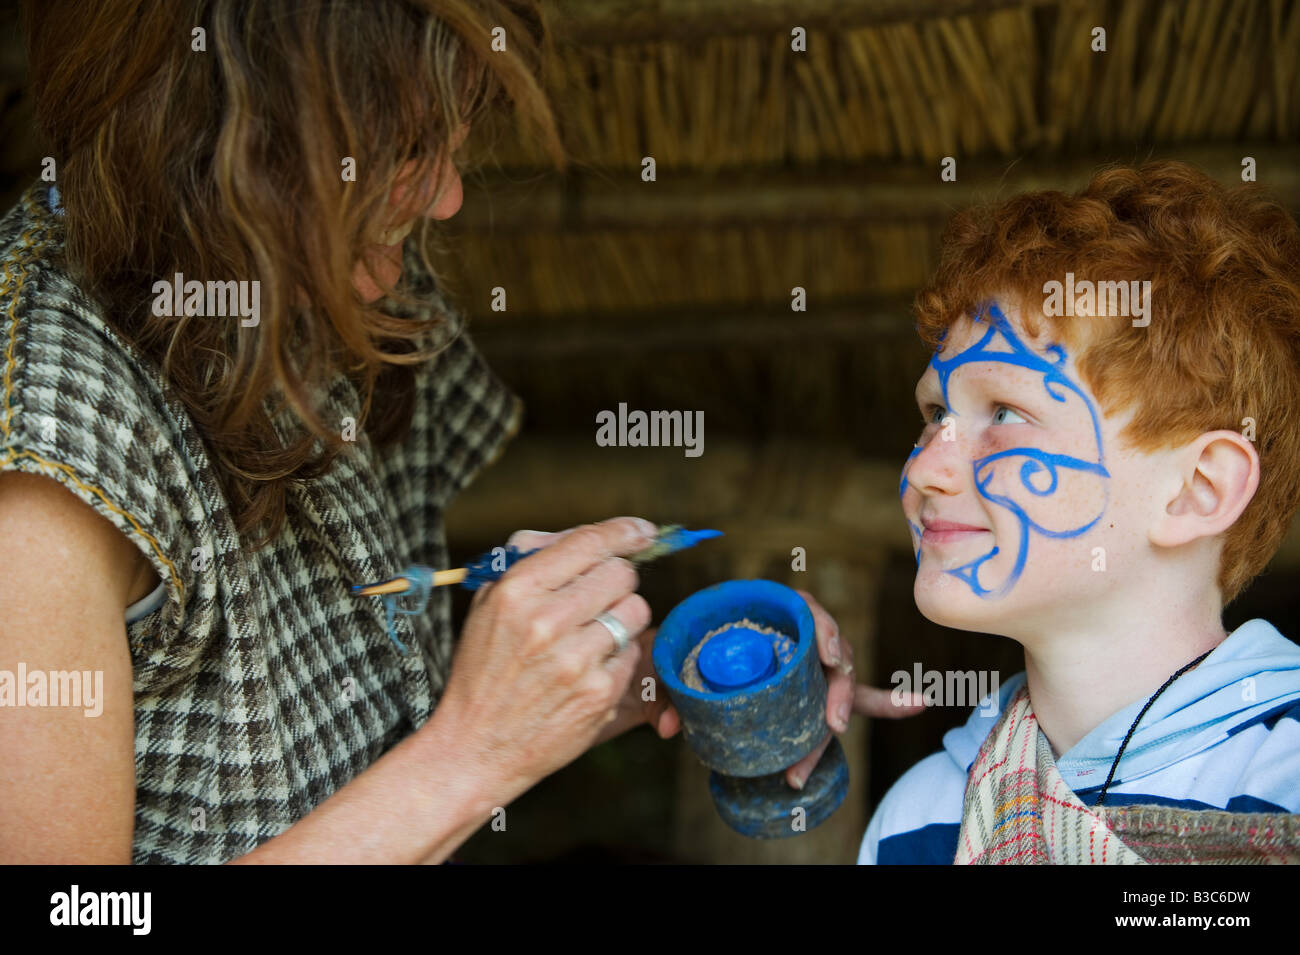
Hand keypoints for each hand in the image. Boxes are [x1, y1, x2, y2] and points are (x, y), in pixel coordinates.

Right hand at [432, 517, 656, 804]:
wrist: (475, 747)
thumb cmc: (483, 670)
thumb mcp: (488, 605)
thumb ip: (534, 561)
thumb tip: (596, 537)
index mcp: (516, 591)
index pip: (588, 543)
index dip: (624, 532)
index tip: (642, 532)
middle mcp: (547, 621)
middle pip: (621, 575)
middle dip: (616, 582)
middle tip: (597, 599)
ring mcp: (576, 659)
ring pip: (635, 611)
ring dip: (621, 619)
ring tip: (589, 637)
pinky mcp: (599, 693)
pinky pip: (633, 653)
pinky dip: (617, 657)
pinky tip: (587, 670)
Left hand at [607, 589, 922, 770]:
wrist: (697, 665)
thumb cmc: (690, 656)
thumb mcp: (675, 668)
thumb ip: (667, 694)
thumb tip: (669, 729)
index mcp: (771, 615)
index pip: (807, 609)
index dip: (823, 628)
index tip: (828, 656)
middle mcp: (799, 637)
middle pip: (831, 654)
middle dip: (838, 689)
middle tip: (832, 723)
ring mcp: (815, 666)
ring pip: (840, 684)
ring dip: (845, 707)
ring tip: (836, 730)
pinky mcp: (822, 693)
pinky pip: (863, 697)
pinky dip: (890, 702)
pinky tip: (918, 702)